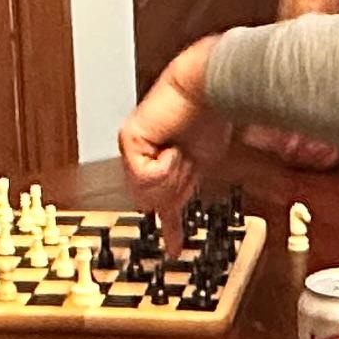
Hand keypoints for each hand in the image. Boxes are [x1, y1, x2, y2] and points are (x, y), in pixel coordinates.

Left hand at [116, 37, 222, 215]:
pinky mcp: (128, 140)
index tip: (173, 248)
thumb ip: (184, 191)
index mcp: (158, 161)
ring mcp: (132, 149)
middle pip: (151, 203)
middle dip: (175, 188)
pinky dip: (168, 164)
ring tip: (181, 151)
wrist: (210, 89)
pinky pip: (147, 175)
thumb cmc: (210, 117)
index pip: (156, 203)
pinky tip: (173, 146)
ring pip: (148, 192)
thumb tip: (179, 218)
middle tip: (186, 162)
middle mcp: (140, 155)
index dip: (169, 228)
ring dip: (174, 175)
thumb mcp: (200, 167)